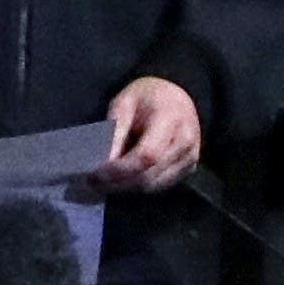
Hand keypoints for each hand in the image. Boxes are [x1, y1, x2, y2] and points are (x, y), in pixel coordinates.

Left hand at [97, 75, 203, 193]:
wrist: (176, 97)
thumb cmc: (147, 96)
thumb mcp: (124, 104)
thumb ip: (115, 133)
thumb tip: (103, 164)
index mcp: (171, 118)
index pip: (147, 155)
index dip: (120, 170)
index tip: (96, 174)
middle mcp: (185, 141)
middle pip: (149, 175)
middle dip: (118, 183)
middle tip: (93, 183)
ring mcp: (190, 157)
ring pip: (153, 186)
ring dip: (126, 188)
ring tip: (104, 183)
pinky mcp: (189, 168)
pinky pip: (160, 186)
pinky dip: (138, 186)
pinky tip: (122, 180)